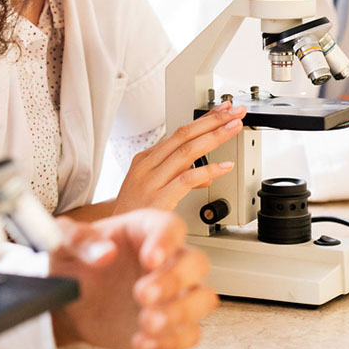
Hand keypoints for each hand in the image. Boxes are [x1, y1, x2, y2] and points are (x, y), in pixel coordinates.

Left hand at [50, 210, 216, 348]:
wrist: (71, 303)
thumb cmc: (74, 265)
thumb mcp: (64, 243)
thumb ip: (79, 240)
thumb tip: (104, 253)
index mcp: (144, 231)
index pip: (171, 227)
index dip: (166, 241)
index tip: (149, 259)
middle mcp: (167, 259)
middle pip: (197, 262)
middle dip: (175, 280)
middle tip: (142, 295)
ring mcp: (173, 294)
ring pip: (204, 298)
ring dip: (180, 313)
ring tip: (145, 323)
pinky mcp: (171, 324)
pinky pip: (189, 333)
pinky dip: (171, 341)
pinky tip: (142, 341)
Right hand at [113, 102, 245, 213]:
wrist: (113, 237)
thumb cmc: (134, 212)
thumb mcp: (154, 188)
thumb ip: (179, 176)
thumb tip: (206, 174)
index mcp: (145, 159)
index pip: (179, 133)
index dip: (204, 120)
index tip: (223, 110)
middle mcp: (147, 165)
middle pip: (184, 135)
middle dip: (212, 121)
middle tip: (235, 112)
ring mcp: (151, 181)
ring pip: (187, 152)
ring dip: (213, 137)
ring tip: (233, 129)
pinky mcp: (159, 198)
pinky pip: (187, 179)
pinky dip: (208, 170)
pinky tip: (225, 166)